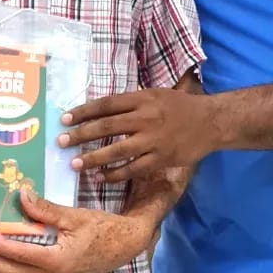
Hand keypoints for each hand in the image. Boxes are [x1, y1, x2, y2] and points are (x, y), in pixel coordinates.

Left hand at [0, 189, 154, 272]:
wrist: (129, 243)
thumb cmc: (105, 228)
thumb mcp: (75, 216)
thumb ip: (46, 210)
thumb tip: (21, 196)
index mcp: (58, 260)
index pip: (20, 254)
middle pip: (12, 271)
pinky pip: (30, 269)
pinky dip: (14, 260)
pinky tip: (4, 248)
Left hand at [57, 87, 217, 181]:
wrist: (211, 122)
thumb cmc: (181, 106)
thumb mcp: (156, 95)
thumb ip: (131, 102)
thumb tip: (100, 109)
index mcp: (142, 99)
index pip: (106, 104)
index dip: (83, 111)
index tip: (64, 119)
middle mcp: (145, 118)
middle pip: (107, 126)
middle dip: (81, 135)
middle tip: (61, 142)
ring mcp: (153, 140)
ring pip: (117, 150)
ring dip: (93, 158)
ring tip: (75, 163)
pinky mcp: (161, 158)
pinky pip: (133, 168)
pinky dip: (115, 173)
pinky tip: (100, 177)